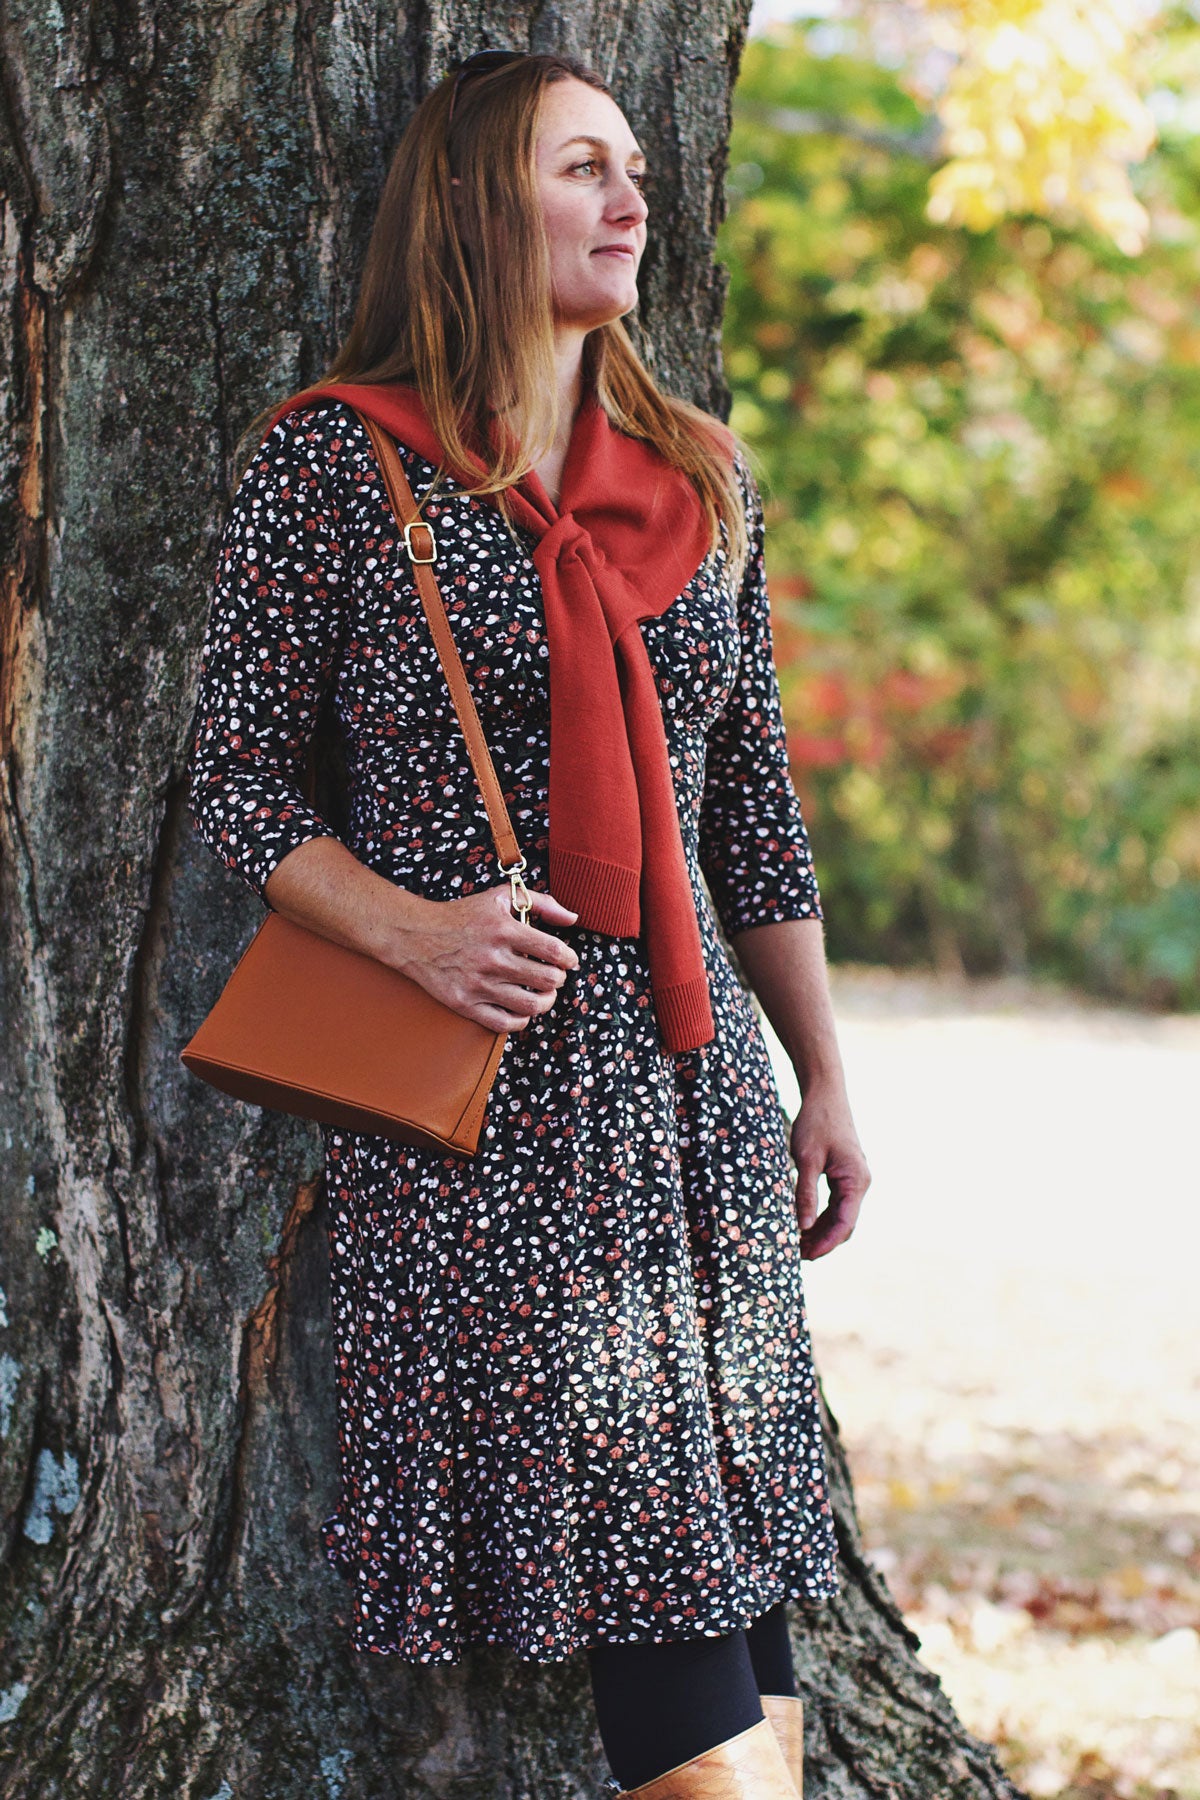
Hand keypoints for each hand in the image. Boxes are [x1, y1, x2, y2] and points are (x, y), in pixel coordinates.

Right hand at [397, 884, 579, 1032]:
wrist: (416, 935)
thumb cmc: (463, 915)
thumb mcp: (500, 897)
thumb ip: (541, 902)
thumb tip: (573, 918)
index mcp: (503, 930)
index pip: (554, 951)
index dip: (570, 958)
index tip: (568, 960)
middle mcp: (492, 959)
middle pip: (547, 980)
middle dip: (558, 978)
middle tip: (554, 975)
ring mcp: (478, 984)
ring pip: (531, 1005)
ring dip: (546, 1001)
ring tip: (544, 993)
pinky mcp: (465, 1004)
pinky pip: (505, 1024)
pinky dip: (521, 1020)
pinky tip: (522, 1008)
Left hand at [789, 1082, 870, 1259]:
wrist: (825, 1094)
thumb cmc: (816, 1122)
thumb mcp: (805, 1159)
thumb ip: (805, 1193)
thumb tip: (802, 1227)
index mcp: (855, 1180)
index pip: (844, 1223)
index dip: (825, 1243)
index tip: (806, 1256)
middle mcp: (860, 1183)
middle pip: (844, 1224)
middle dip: (823, 1242)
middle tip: (796, 1255)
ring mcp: (854, 1179)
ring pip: (840, 1216)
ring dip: (821, 1231)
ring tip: (797, 1244)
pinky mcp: (845, 1175)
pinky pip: (836, 1204)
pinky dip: (821, 1217)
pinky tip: (803, 1225)